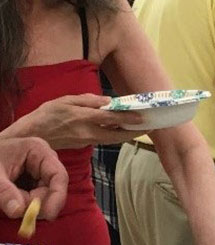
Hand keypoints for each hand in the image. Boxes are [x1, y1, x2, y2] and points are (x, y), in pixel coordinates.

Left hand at [0, 137, 67, 218]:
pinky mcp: (36, 183)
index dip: (58, 197)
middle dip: (36, 203)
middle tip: (16, 209)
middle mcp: (45, 163)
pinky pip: (36, 200)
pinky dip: (25, 204)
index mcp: (39, 151)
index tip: (49, 215)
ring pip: (44, 198)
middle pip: (52, 190)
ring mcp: (41, 173)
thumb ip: (5, 192)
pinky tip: (12, 198)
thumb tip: (18, 211)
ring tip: (7, 196)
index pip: (59, 176)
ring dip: (28, 203)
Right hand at [7, 94, 150, 149]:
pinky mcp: (85, 145)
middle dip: (134, 132)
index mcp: (83, 118)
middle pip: (117, 135)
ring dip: (127, 134)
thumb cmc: (47, 114)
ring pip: (113, 139)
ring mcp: (87, 141)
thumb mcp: (66, 100)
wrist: (33, 136)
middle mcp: (88, 132)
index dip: (129, 119)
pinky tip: (121, 129)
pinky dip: (115, 135)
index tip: (143, 117)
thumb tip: (108, 102)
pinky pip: (105, 139)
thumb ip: (88, 100)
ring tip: (140, 127)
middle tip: (150, 127)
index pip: (111, 119)